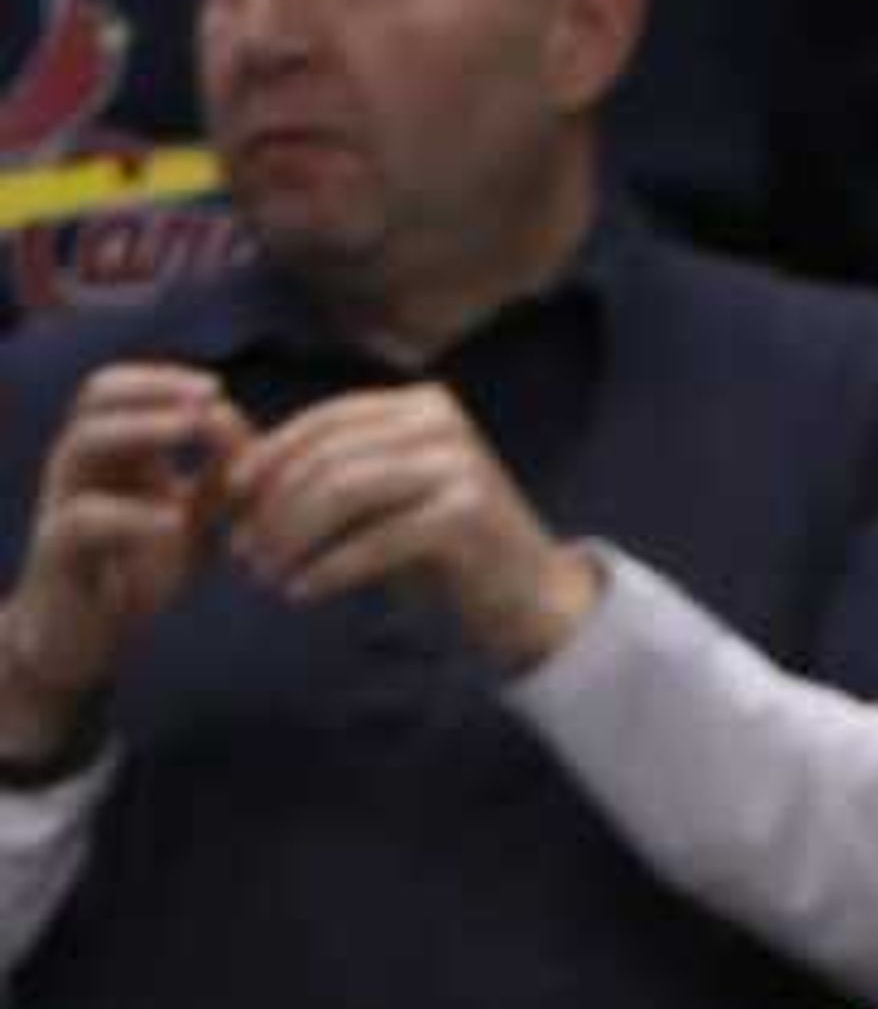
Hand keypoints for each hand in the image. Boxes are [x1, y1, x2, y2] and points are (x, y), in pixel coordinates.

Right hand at [0, 358, 244, 752]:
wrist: (83, 639)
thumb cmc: (134, 574)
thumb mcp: (188, 524)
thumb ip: (219, 488)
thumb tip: (265, 450)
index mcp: (108, 451)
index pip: (128, 386)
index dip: (172, 382)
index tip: (222, 394)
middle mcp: (80, 463)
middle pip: (99, 392)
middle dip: (157, 387)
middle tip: (211, 396)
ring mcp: (63, 500)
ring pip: (86, 439)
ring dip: (142, 428)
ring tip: (192, 430)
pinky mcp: (58, 550)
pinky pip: (85, 518)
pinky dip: (133, 515)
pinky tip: (175, 522)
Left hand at [225, 388, 599, 676]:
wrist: (531, 603)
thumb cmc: (443, 554)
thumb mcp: (370, 501)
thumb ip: (302, 465)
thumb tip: (213, 422)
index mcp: (417, 406)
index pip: (324, 421)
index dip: (270, 458)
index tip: (235, 501)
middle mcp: (439, 423)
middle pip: (329, 457)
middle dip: (275, 508)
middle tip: (245, 554)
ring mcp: (456, 466)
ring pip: (344, 492)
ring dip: (294, 538)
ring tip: (268, 575)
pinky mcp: (464, 516)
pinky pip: (375, 540)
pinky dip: (330, 568)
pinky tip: (303, 592)